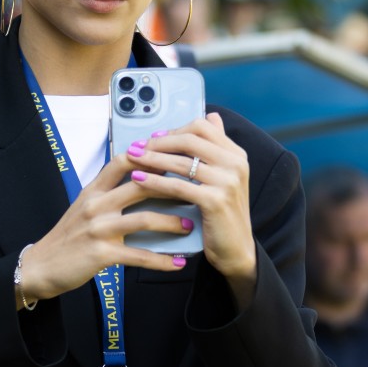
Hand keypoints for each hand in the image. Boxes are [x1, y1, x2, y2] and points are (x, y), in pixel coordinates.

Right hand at [19, 150, 198, 304]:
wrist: (42, 265)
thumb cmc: (69, 236)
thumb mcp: (85, 206)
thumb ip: (109, 192)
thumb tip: (143, 180)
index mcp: (93, 190)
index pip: (123, 161)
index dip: (150, 155)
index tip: (175, 156)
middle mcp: (96, 204)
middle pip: (140, 185)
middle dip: (171, 186)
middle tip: (196, 189)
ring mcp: (98, 229)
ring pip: (144, 220)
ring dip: (172, 223)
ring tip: (190, 225)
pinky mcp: (101, 254)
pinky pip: (139, 256)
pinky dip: (162, 260)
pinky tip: (178, 262)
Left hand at [123, 112, 257, 305]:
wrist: (235, 250)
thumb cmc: (222, 215)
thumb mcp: (223, 177)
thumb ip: (215, 149)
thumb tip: (211, 116)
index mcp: (236, 154)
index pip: (202, 127)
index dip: (174, 130)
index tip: (153, 138)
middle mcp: (235, 163)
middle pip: (190, 139)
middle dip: (159, 142)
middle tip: (136, 147)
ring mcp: (227, 181)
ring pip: (181, 161)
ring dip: (152, 158)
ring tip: (132, 159)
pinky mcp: (216, 200)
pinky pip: (178, 185)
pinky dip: (155, 180)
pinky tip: (138, 180)